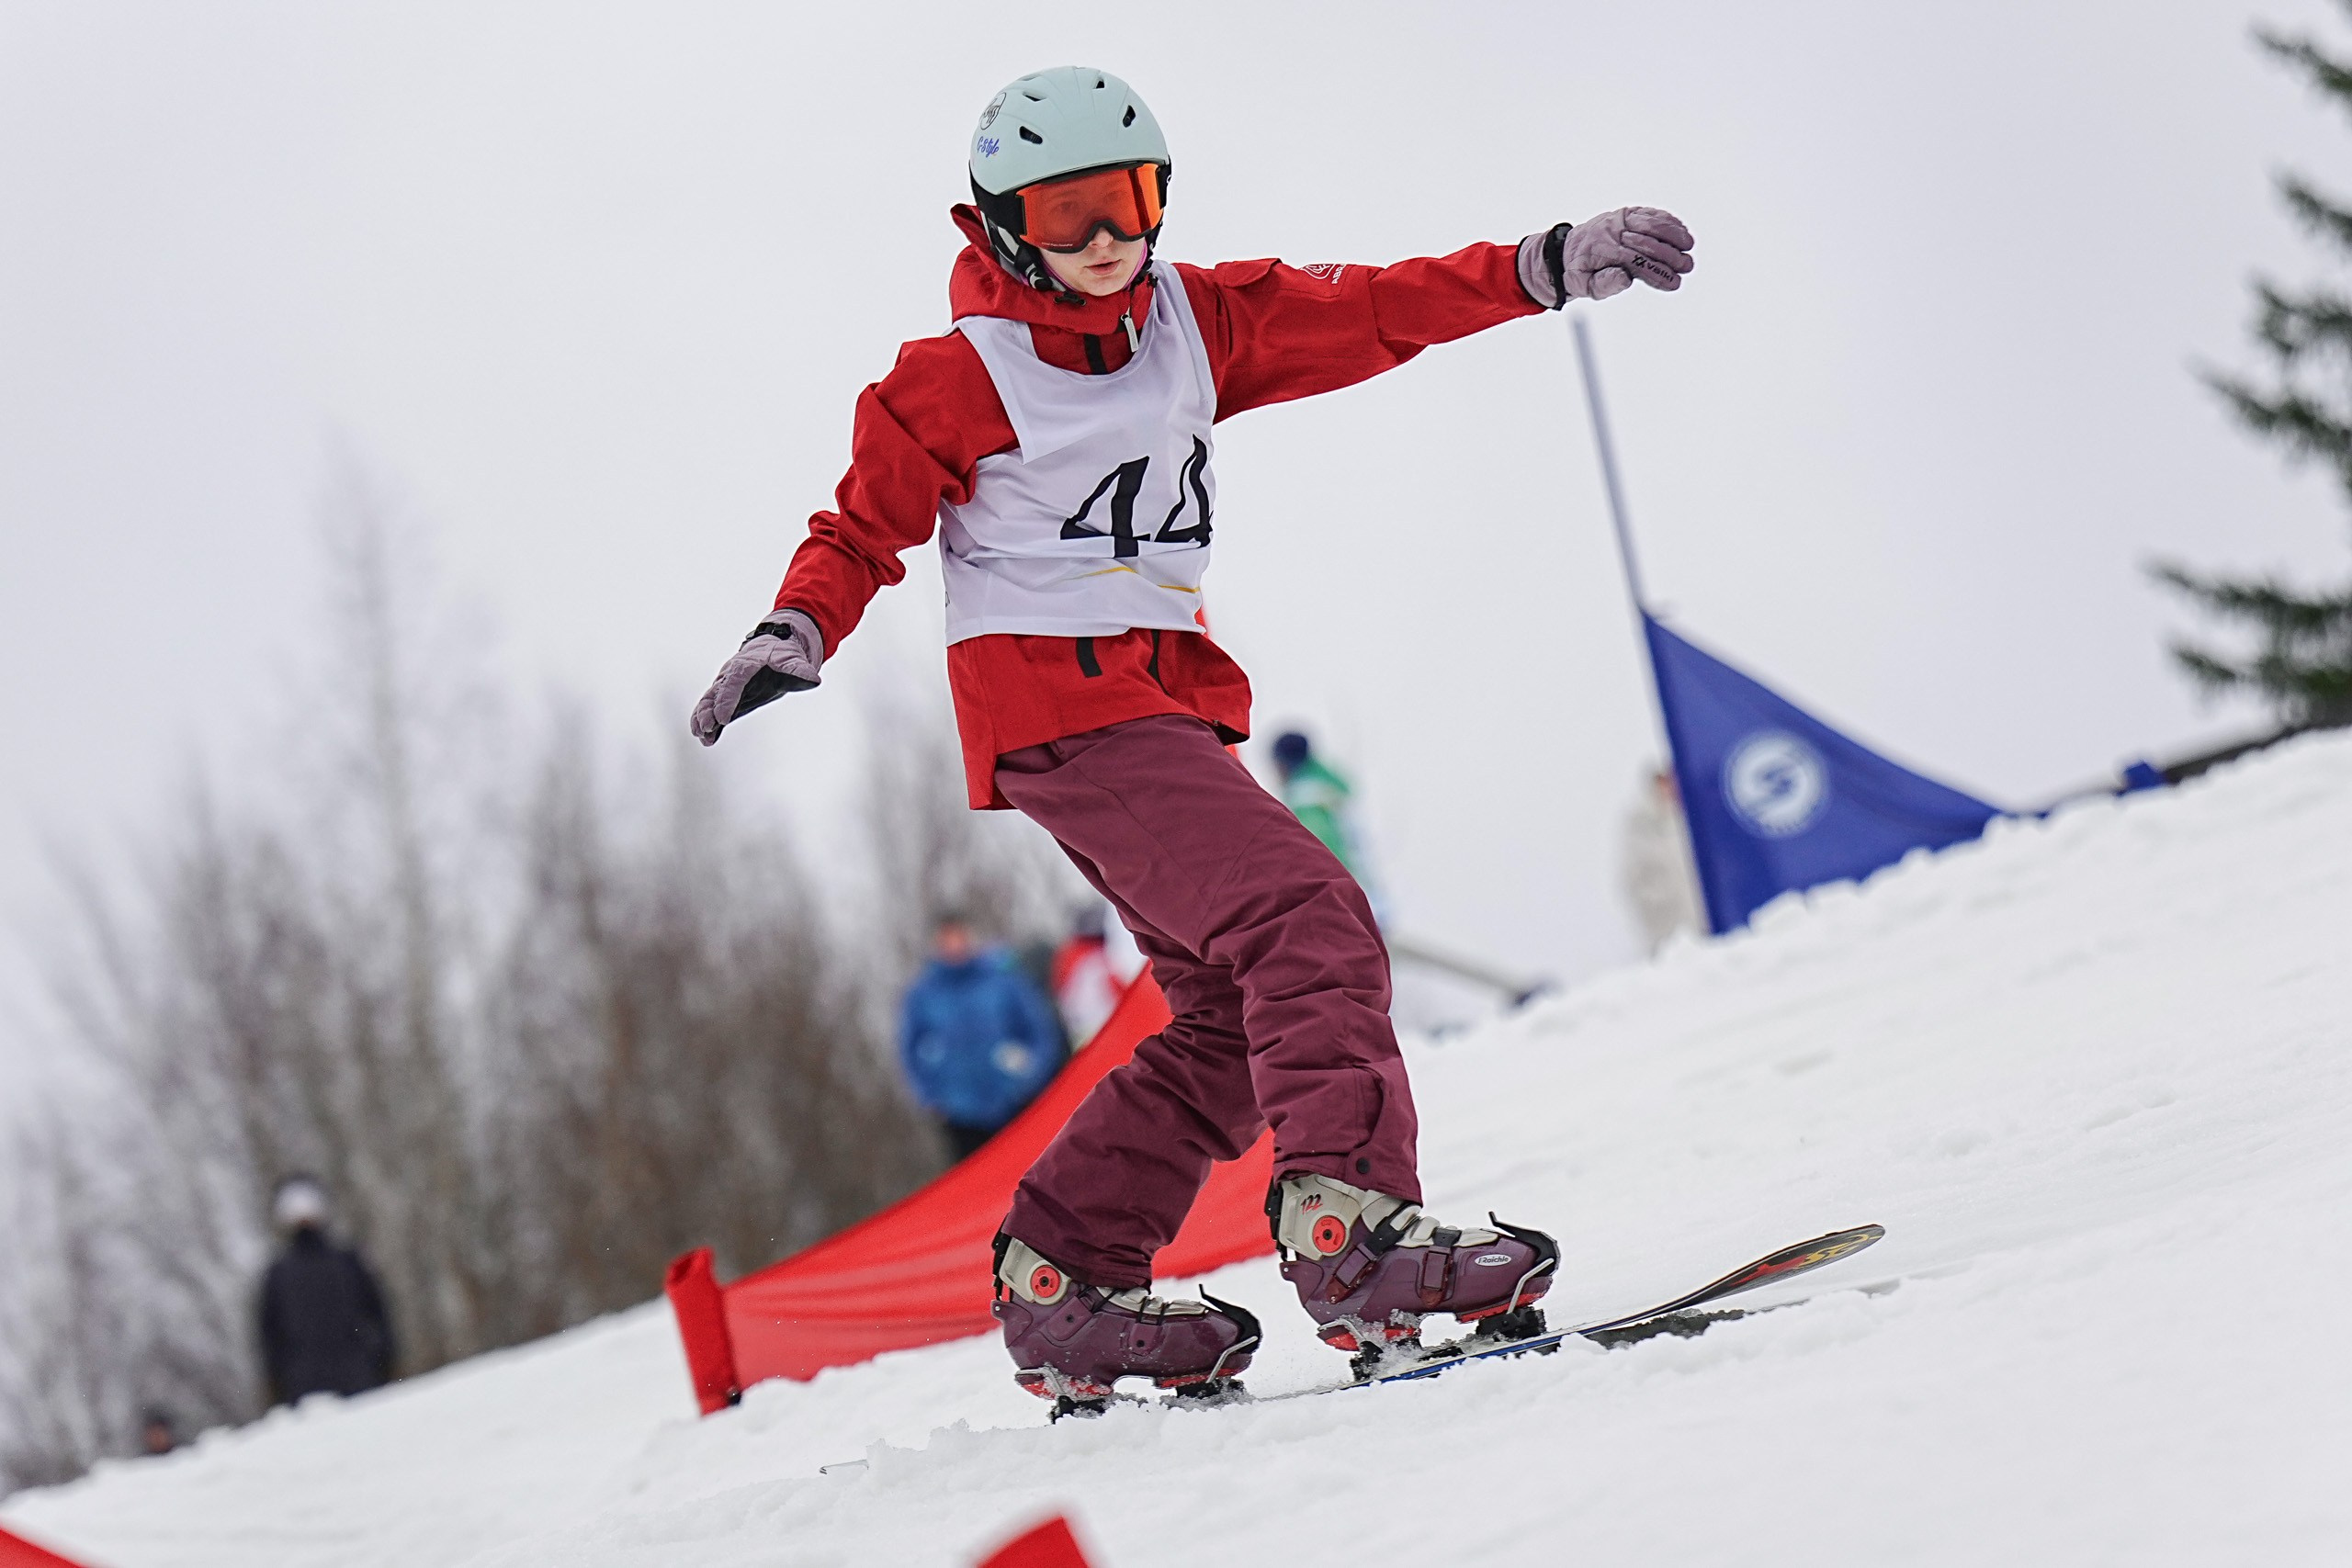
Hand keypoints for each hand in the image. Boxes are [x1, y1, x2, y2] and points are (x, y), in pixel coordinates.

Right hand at [690, 608, 823, 745]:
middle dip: (708, 711)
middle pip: (715, 693)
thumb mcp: (792, 658)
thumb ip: (799, 669)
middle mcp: (732, 675)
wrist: (773, 648)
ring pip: (710, 701)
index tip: (721, 717)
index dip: (726, 700)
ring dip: (702, 717)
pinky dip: (709, 722)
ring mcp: (727, 686)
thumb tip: (815, 680)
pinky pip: (714, 708)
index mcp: (746, 664)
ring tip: (700, 735)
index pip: (733, 682)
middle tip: (705, 727)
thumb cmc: (782, 653)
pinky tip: (706, 739)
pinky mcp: (728, 696)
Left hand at [1517, 208, 1694, 307]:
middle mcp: (1612, 231)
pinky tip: (1680, 228)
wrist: (1565, 250)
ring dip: (1673, 233)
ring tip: (1689, 245)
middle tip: (1687, 266)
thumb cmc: (1578, 272)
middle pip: (1648, 241)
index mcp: (1602, 250)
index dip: (1658, 272)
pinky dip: (1666, 219)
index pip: (1637, 261)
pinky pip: (1649, 213)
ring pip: (1650, 222)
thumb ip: (1604, 283)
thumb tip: (1626, 277)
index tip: (1675, 283)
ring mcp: (1619, 219)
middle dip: (1671, 255)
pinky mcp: (1625, 213)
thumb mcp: (1583, 286)